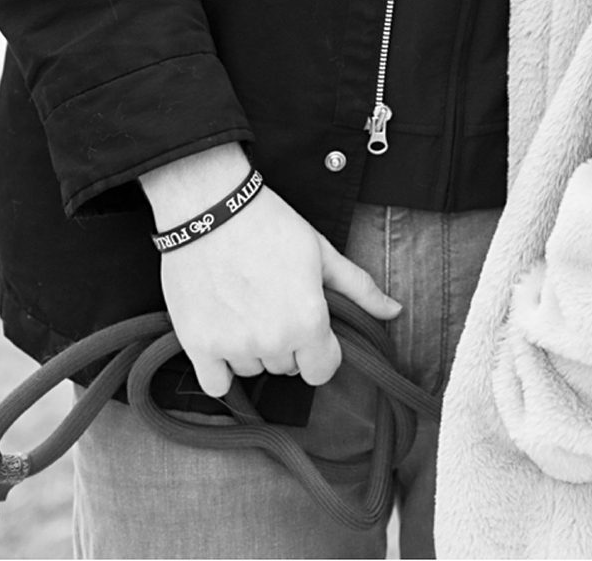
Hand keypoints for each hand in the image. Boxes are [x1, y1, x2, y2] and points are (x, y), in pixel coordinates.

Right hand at [142, 145, 399, 396]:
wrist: (209, 207)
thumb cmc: (270, 224)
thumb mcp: (321, 252)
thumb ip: (359, 288)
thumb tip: (394, 311)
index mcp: (307, 321)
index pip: (323, 370)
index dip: (321, 348)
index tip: (310, 326)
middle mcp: (271, 342)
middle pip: (287, 367)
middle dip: (286, 342)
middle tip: (274, 301)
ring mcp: (232, 346)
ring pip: (253, 370)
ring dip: (253, 349)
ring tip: (246, 305)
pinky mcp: (197, 345)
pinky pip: (217, 384)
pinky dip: (222, 368)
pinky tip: (224, 335)